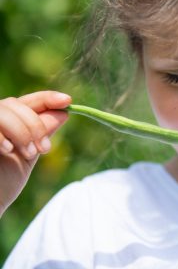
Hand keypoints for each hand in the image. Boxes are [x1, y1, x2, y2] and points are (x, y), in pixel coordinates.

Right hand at [0, 91, 70, 216]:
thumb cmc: (3, 184)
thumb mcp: (28, 155)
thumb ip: (41, 133)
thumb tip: (63, 112)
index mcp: (7, 122)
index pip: (28, 101)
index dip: (47, 98)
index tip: (67, 101)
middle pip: (16, 104)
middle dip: (35, 125)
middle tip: (44, 148)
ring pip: (3, 110)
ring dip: (21, 130)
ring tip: (29, 153)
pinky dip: (1, 134)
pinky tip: (8, 149)